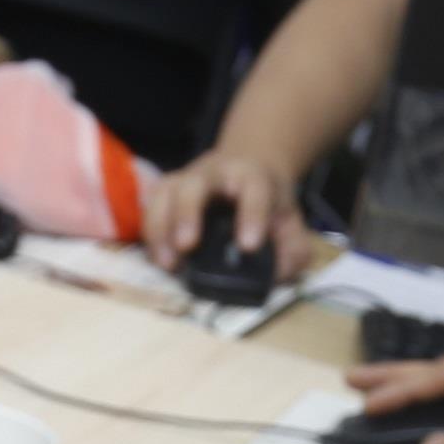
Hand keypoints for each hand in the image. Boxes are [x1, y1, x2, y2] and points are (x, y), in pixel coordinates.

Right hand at [140, 149, 318, 273]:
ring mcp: (185, 179)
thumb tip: (279, 274)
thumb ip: (293, 248)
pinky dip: (151, 234)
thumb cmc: (265, 201)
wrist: (244, 170)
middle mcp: (213, 173)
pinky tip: (159, 260)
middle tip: (188, 245)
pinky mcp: (166, 191)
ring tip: (169, 264)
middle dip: (188, 214)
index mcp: (251, 177)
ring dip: (161, 229)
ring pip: (165, 195)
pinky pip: (150, 207)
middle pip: (195, 186)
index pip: (254, 190)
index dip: (251, 216)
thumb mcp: (289, 220)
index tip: (249, 246)